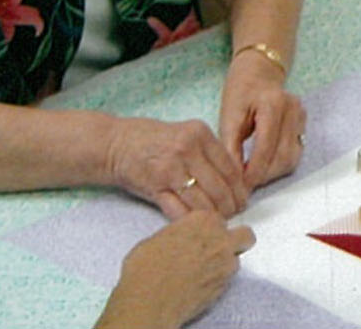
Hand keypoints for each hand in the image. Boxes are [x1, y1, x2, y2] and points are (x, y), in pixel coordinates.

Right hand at [101, 211, 253, 328]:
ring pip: (237, 259)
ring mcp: (226, 262)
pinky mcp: (225, 285)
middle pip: (244, 234)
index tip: (203, 236)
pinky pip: (228, 279)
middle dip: (233, 241)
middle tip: (217, 250)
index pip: (218, 219)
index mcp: (202, 220)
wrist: (149, 299)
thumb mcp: (158, 237)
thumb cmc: (146, 269)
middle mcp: (220, 238)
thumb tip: (180, 237)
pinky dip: (219, 281)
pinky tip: (201, 284)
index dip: (211, 229)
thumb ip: (180, 232)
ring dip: (225, 263)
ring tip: (204, 272)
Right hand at [105, 115, 248, 218]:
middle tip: (235, 215)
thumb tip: (236, 178)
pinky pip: (179, 210)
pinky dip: (191, 221)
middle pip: (220, 186)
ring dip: (214, 217)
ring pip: (203, 201)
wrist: (116, 144)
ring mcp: (171, 168)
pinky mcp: (155, 187)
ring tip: (220, 224)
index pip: (230, 166)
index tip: (244, 198)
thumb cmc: (153, 140)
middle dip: (231, 205)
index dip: (240, 187)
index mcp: (200, 134)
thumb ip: (209, 152)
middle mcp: (187, 149)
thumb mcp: (186, 134)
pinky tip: (198, 227)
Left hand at [219, 58, 306, 189]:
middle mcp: (294, 110)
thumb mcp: (229, 117)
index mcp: (273, 104)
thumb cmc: (240, 92)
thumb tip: (234, 178)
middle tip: (245, 185)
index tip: (240, 185)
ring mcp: (302, 117)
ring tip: (253, 176)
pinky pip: (295, 153)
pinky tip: (264, 166)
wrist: (259, 72)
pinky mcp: (305, 125)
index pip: (266, 147)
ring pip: (291, 158)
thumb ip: (231, 147)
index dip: (253, 171)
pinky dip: (279, 165)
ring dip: (272, 173)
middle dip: (263, 175)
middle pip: (283, 156)